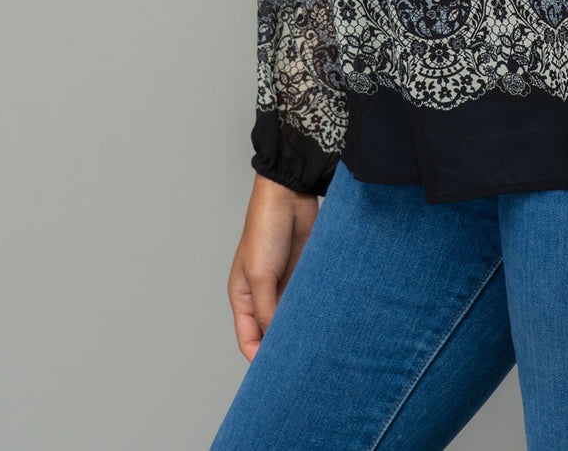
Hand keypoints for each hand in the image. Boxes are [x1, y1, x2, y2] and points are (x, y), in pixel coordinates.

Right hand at [226, 173, 318, 360]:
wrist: (290, 195)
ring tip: (317, 346)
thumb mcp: (261, 275)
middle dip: (283, 345)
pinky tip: (326, 321)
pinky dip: (314, 310)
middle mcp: (262, 293)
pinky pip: (307, 299)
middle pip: (270, 329)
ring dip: (301, 327)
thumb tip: (276, 341)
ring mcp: (284, 283)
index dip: (258, 356)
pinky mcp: (303, 272)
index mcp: (241, 295)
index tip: (275, 373)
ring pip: (292, 316)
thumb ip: (267, 310)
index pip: (247, 337)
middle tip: (301, 364)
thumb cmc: (265, 229)